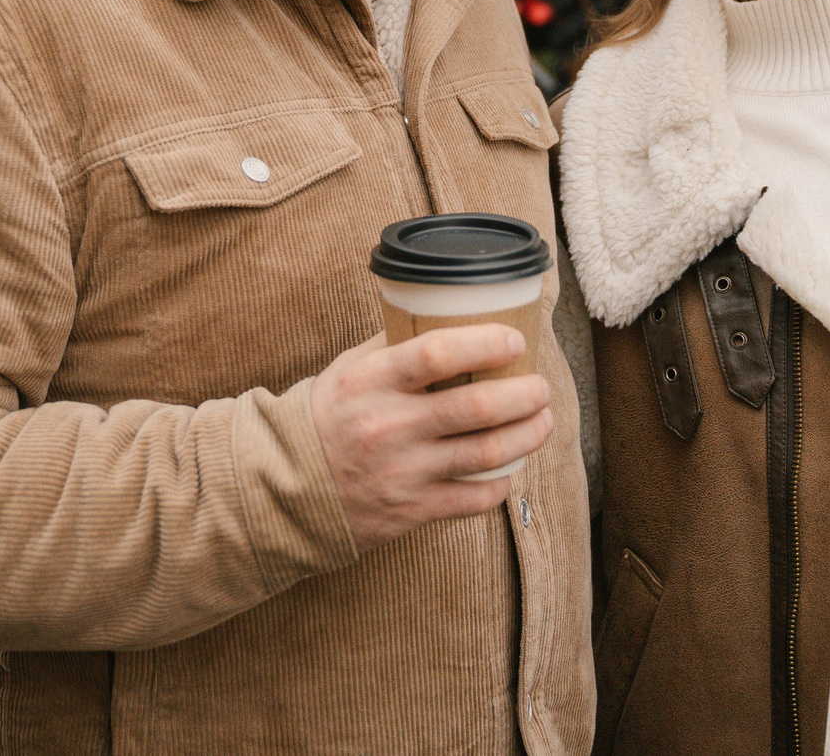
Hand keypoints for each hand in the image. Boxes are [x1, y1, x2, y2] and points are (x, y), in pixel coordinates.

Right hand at [310, 328, 554, 552]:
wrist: (286, 488)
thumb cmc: (327, 418)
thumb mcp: (350, 370)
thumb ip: (395, 346)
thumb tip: (448, 318)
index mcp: (372, 382)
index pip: (437, 354)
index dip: (486, 344)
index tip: (515, 342)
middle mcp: (390, 426)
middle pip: (476, 407)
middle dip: (525, 394)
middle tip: (541, 387)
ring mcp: (404, 472)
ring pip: (487, 453)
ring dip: (528, 434)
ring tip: (543, 420)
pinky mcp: (413, 510)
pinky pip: (475, 499)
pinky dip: (503, 482)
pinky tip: (511, 467)